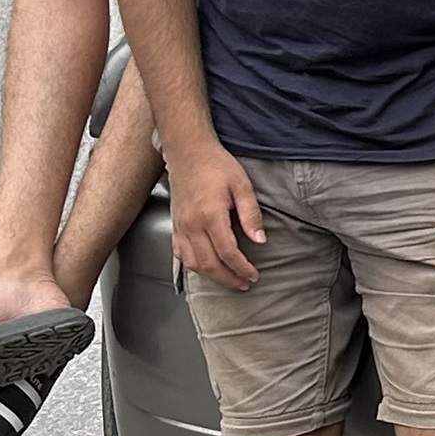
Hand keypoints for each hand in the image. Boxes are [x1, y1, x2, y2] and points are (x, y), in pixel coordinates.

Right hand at [168, 140, 264, 286]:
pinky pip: (181, 254)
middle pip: (210, 264)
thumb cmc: (216, 165)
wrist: (188, 151)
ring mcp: (180, 226)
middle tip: (244, 284)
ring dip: (212, 276)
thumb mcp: (242, 185)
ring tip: (229, 279)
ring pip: (193, 263)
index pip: (228, 253)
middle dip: (229, 278)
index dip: (242, 268)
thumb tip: (260, 241)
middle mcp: (192, 225)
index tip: (254, 275)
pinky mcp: (174, 225)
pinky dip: (193, 266)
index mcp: (210, 215)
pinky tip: (206, 268)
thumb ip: (251, 214)